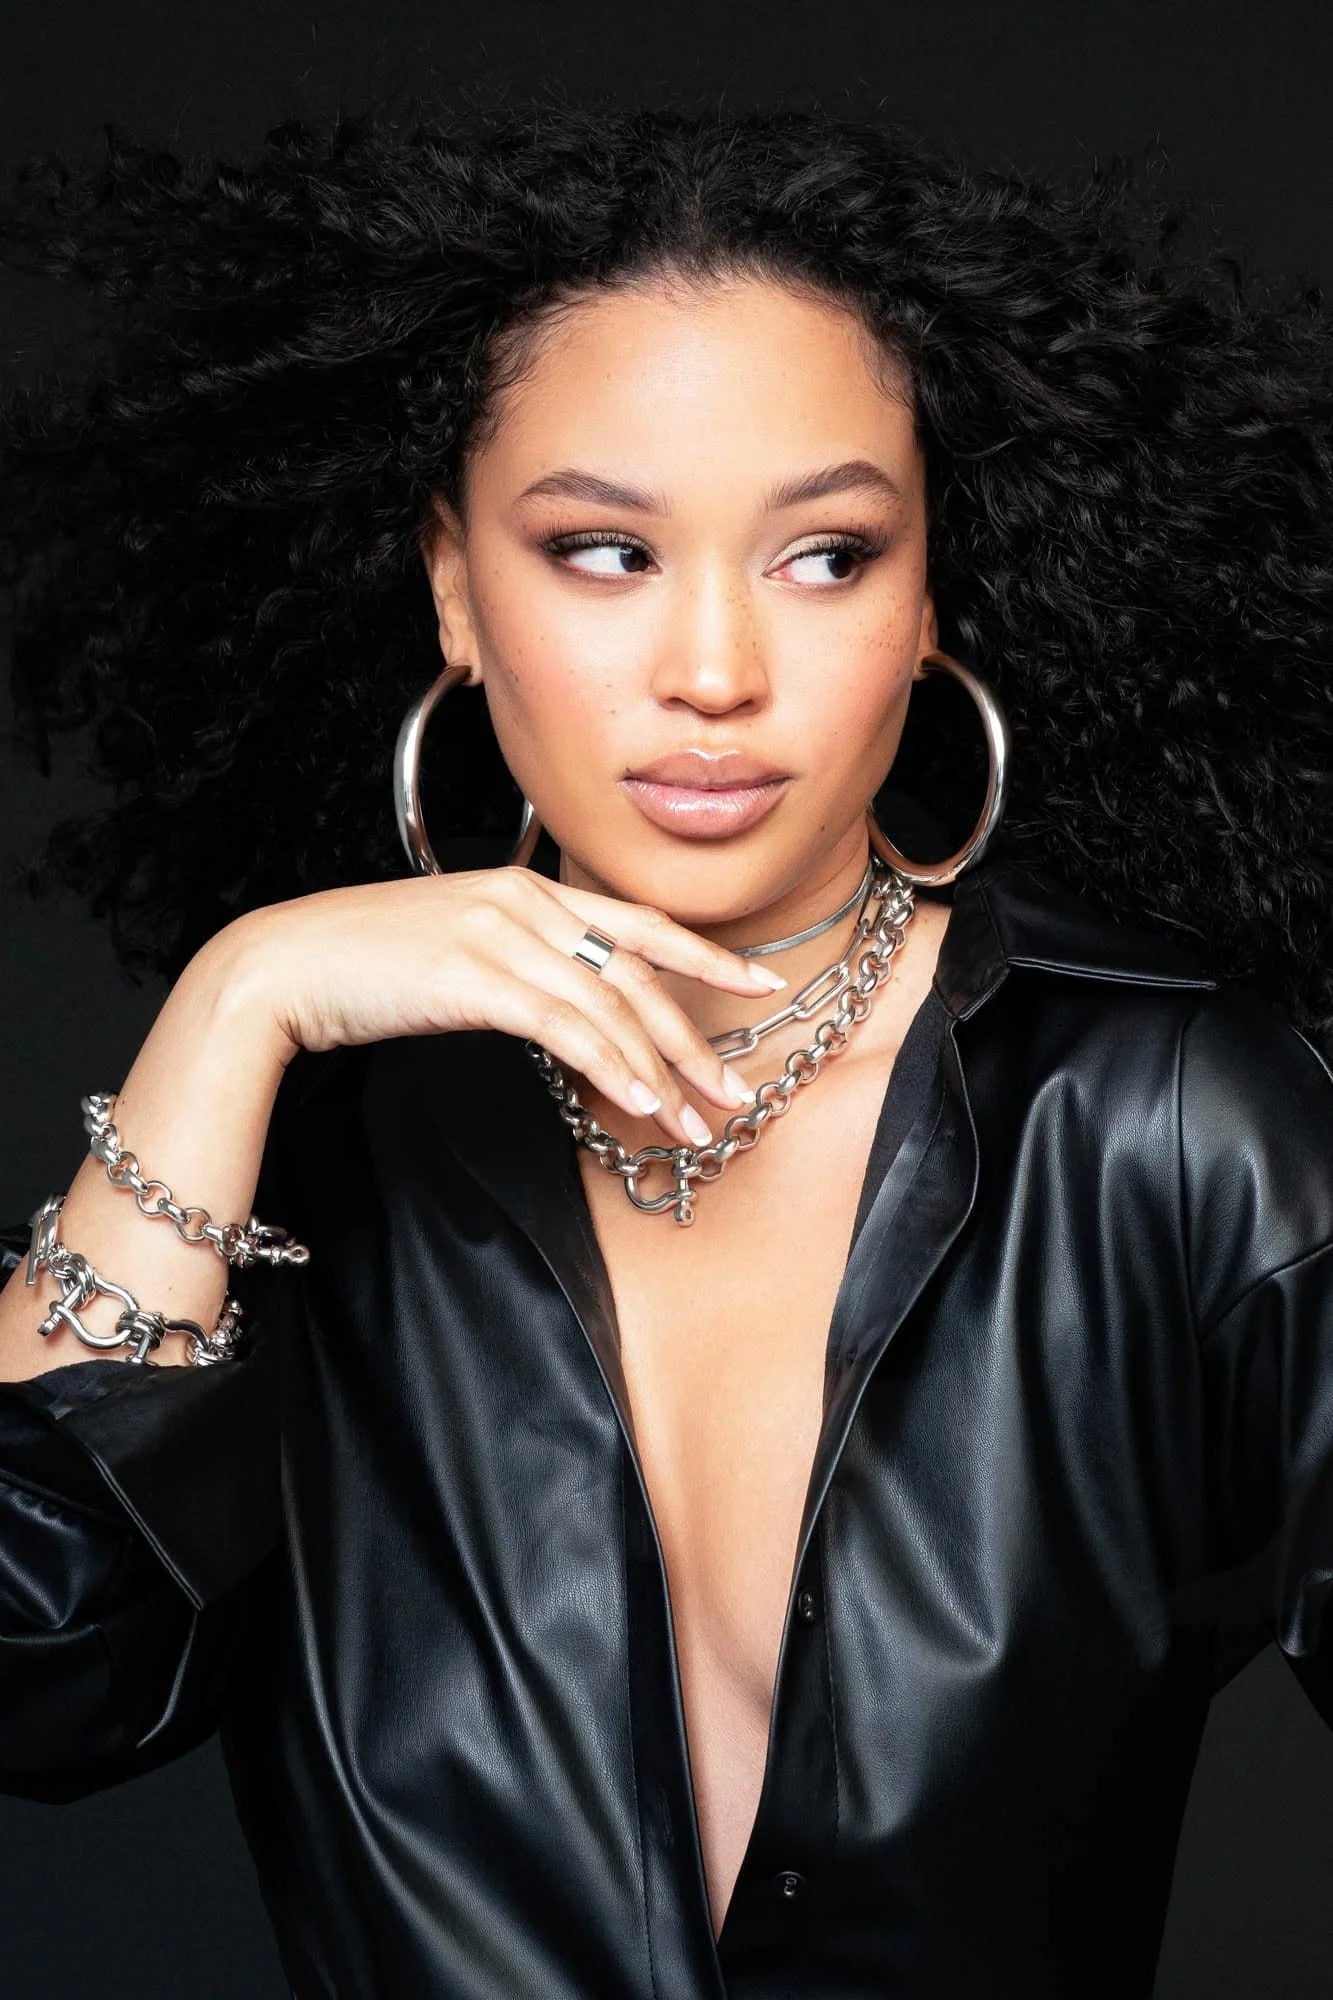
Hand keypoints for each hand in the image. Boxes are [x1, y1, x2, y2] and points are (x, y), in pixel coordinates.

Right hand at [224, 868, 786, 1148]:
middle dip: (692, 1039)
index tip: (758, 984)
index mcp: (525, 889)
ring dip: (657, 1070)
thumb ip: (519, 961)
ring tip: (691, 1122)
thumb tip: (568, 1003)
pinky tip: (635, 1100)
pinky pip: (562, 1025)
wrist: (283, 965)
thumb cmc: (363, 964)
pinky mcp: (474, 976)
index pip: (636, 923)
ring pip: (607, 1005)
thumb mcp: (457, 945)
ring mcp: (500, 935)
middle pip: (635, 972)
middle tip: (733, 1092)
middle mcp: (523, 902)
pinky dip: (607, 1064)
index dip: (704, 954)